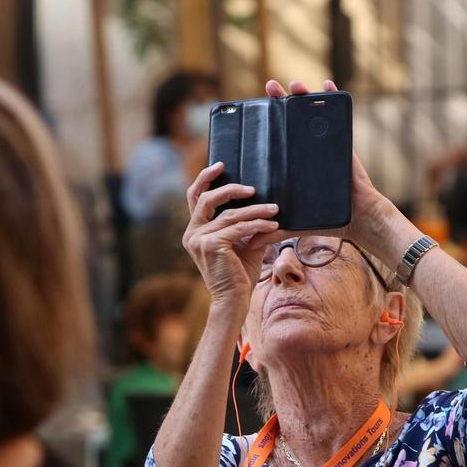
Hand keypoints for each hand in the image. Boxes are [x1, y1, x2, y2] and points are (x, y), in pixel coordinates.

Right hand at [182, 162, 280, 312]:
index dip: (205, 179)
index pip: (195, 199)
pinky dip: (258, 225)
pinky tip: (273, 226)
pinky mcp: (212, 245)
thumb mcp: (243, 246)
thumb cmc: (239, 276)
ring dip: (255, 210)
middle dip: (229, 189)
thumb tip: (265, 207)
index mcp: (195, 232)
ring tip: (274, 209)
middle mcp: (192, 234)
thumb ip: (247, 227)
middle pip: (206, 199)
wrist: (234, 301)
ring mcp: (199, 240)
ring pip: (229, 215)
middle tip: (251, 188)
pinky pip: (239, 228)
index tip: (220, 165)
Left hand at [263, 79, 398, 249]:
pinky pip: (339, 114)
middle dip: (281, 101)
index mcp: (295, 163)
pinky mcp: (342, 141)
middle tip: (268, 87)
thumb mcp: (296, 223)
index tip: (250, 111)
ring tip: (293, 84)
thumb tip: (249, 242)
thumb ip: (274, 230)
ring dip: (305, 94)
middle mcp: (308, 149)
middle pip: (292, 119)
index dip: (266, 124)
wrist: (358, 219)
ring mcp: (325, 143)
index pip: (278, 138)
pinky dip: (334, 96)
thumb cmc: (330, 219)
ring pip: (313, 112)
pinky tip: (327, 83)